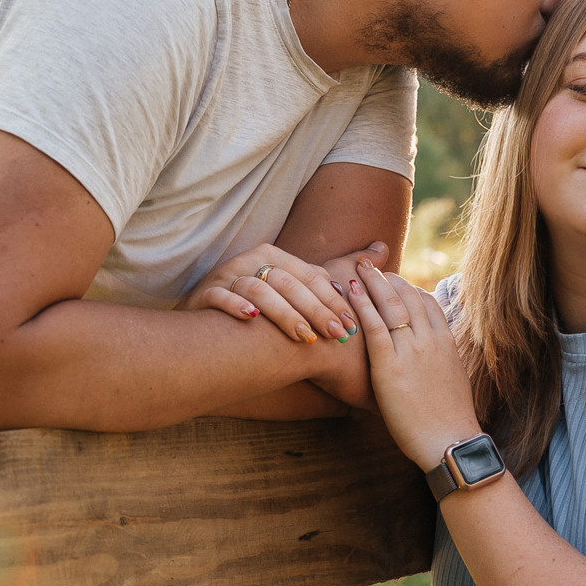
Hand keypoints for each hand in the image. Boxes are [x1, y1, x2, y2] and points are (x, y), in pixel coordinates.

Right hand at [182, 243, 363, 346]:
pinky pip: (219, 296)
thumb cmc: (261, 308)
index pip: (309, 275)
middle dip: (315, 310)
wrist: (207, 332)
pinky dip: (236, 305)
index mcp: (272, 255)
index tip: (351, 326)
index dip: (332, 300)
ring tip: (304, 337)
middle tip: (336, 335)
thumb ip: (336, 272)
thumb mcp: (297, 287)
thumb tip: (383, 249)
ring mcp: (224, 277)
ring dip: (283, 313)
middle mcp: (248, 260)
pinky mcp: (202, 295)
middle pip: (287, 281)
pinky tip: (252, 319)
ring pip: (258, 289)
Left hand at [347, 260, 481, 469]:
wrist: (449, 440)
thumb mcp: (452, 383)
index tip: (396, 280)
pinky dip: (362, 303)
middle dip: (388, 278)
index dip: (409, 287)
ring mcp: (411, 350)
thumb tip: (435, 364)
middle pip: (408, 296)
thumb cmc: (449, 421)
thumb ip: (441, 365)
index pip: (428, 303)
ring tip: (358, 267)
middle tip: (371, 265)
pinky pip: (374, 325)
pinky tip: (350, 289)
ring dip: (373, 282)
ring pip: (390, 304)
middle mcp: (430, 339)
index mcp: (446, 343)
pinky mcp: (390, 364)